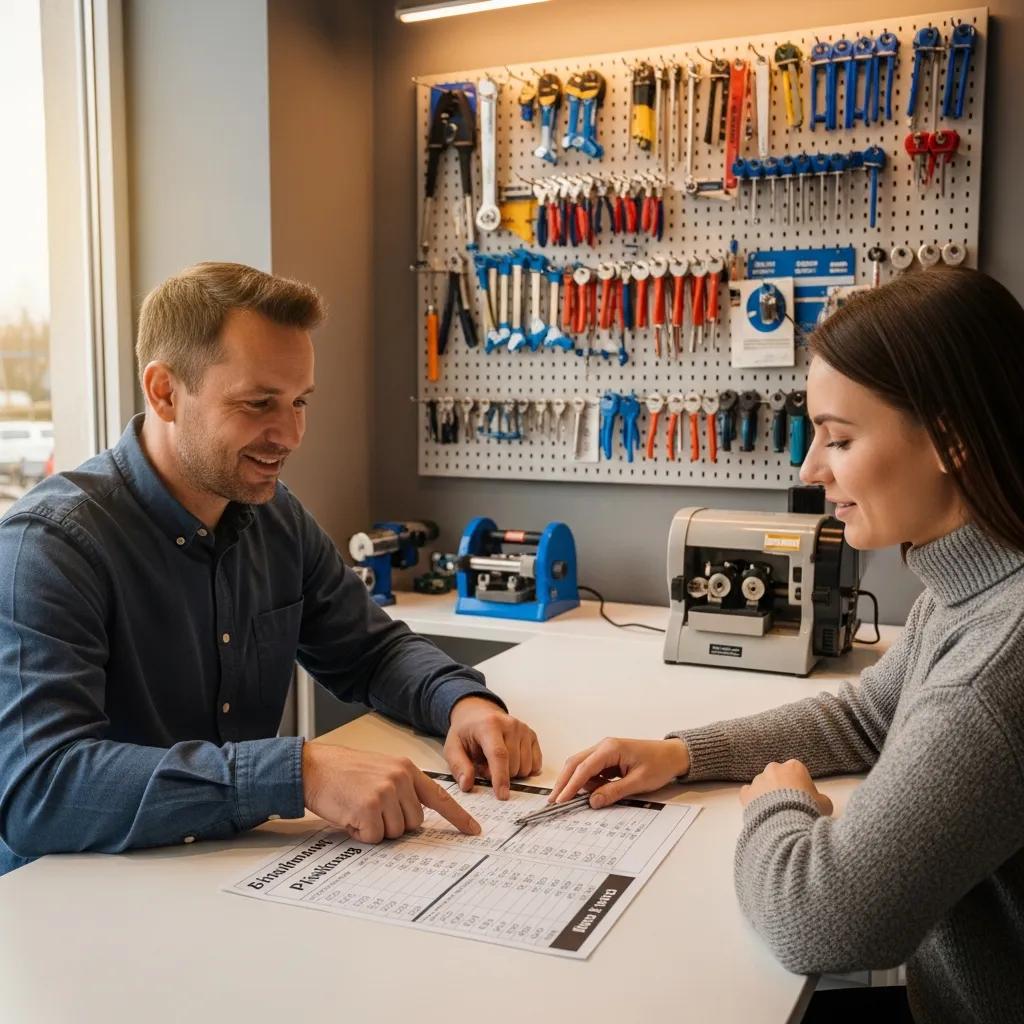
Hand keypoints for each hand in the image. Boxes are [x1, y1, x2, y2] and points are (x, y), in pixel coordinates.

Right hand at [301, 743, 480, 842]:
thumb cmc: (343, 773)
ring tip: (358, 808)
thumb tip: (416, 818)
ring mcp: (385, 792)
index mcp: (406, 769)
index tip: (474, 831)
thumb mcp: (381, 771)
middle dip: (393, 823)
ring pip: (395, 833)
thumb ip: (402, 789)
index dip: (458, 817)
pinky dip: (361, 834)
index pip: (439, 796)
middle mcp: (400, 778)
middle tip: (370, 808)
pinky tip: (350, 815)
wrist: (313, 767)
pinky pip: (374, 838)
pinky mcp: (369, 807)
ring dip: (376, 829)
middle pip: (414, 823)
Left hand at [444, 697, 541, 799]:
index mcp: (489, 725)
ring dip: (511, 772)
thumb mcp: (452, 747)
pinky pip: (535, 764)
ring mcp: (523, 729)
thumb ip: (458, 766)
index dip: (501, 777)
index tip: (502, 795)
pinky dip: (523, 769)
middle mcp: (510, 725)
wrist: (478, 713)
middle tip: (484, 765)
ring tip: (496, 760)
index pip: (498, 754)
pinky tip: (510, 760)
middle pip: (513, 765)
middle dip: (499, 774)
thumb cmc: (466, 732)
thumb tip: (467, 785)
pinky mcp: (532, 735)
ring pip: (525, 767)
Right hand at [548, 737, 689, 808]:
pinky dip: (587, 782)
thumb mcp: (638, 782)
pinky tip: (593, 792)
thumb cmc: (659, 764)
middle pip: (575, 763)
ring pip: (581, 766)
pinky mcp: (607, 758)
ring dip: (577, 783)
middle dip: (564, 782)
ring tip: (580, 800)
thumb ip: (614, 792)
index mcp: (610, 748)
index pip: (584, 768)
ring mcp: (604, 751)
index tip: (560, 800)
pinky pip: (591, 769)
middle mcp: (603, 746)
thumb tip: (592, 802)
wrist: (673, 755)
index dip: (571, 785)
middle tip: (554, 801)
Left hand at [739, 759, 833, 815]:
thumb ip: (820, 798)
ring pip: (763, 784)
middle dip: (782, 787)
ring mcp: (758, 780)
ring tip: (776, 813)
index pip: (798, 772)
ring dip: (768, 794)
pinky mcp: (746, 793)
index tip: (805, 799)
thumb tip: (819, 801)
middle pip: (778, 776)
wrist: (786, 825)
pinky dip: (753, 800)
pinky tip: (761, 811)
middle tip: (789, 805)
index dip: (802, 786)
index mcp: (794, 767)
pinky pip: (749, 793)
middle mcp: (774, 769)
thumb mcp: (825, 804)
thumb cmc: (807, 811)